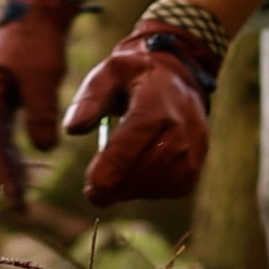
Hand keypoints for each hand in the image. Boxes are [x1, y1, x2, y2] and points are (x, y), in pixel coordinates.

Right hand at [0, 0, 82, 210]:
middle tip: (18, 206)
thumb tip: (42, 149)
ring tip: (22, 196)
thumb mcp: (43, 74)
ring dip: (6, 168)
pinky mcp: (4, 99)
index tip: (15, 193)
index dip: (0, 169)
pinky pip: (4, 133)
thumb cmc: (37, 38)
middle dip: (1, 176)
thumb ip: (40, 111)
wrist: (35, 9)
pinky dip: (13, 153)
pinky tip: (26, 169)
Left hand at [63, 20, 222, 207]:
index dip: (112, 166)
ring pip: (158, 183)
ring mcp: (193, 149)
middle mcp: (182, 127)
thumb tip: (72, 128)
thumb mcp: (107, 75)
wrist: (177, 80)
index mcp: (157, 102)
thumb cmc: (134, 79)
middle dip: (116, 185)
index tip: (92, 186)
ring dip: (129, 190)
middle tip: (93, 193)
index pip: (135, 139)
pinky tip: (134, 178)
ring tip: (111, 182)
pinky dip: (147, 190)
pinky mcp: (195, 166)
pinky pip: (170, 189)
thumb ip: (89, 99)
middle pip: (145, 168)